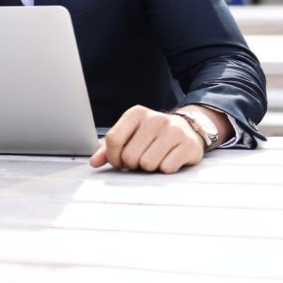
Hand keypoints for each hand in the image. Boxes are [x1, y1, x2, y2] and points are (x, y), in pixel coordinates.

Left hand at [89, 105, 205, 173]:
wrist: (188, 129)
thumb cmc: (153, 136)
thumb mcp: (131, 135)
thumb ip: (109, 148)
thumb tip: (94, 162)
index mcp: (136, 113)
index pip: (114, 139)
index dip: (113, 157)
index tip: (120, 162)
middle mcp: (155, 118)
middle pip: (130, 156)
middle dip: (133, 164)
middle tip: (142, 159)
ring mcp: (173, 131)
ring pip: (147, 164)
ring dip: (150, 168)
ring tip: (156, 158)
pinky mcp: (188, 145)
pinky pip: (167, 168)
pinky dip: (166, 169)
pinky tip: (170, 160)